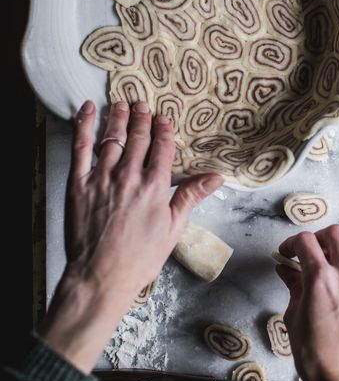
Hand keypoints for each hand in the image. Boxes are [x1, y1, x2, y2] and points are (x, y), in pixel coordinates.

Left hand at [39, 100, 222, 372]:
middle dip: (142, 118)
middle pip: (138, 138)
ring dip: (118, 118)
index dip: (164, 130)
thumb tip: (216, 176)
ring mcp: (103, 178)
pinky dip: (84, 126)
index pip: (162, 148)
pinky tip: (88, 110)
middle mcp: (130, 177)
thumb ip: (191, 196)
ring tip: (121, 103)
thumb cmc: (139, 257)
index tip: (164, 118)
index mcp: (154, 187)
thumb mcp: (173, 229)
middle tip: (142, 103)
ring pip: (113, 138)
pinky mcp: (79, 183)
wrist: (101, 276)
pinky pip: (81, 148)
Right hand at [276, 225, 338, 380]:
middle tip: (310, 252)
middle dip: (318, 238)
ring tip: (328, 269)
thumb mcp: (293, 314)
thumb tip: (285, 268)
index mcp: (321, 278)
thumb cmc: (313, 353)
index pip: (305, 240)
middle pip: (335, 233)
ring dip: (338, 252)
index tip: (287, 253)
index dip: (291, 244)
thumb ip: (293, 284)